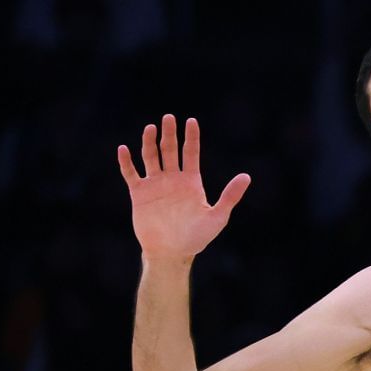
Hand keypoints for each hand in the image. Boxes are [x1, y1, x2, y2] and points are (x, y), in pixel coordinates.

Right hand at [117, 115, 251, 263]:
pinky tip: (124, 149)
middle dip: (169, 134)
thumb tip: (247, 176)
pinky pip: (131, 174)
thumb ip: (230, 196)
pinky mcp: (139, 193)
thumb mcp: (218, 216)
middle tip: (169, 117)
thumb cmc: (197, 238)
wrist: (172, 253)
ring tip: (150, 128)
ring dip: (149, 142)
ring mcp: (155, 185)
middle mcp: (172, 179)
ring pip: (150, 157)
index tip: (191, 121)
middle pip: (169, 150)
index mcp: (191, 182)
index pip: (191, 153)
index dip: (191, 137)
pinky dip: (126, 162)